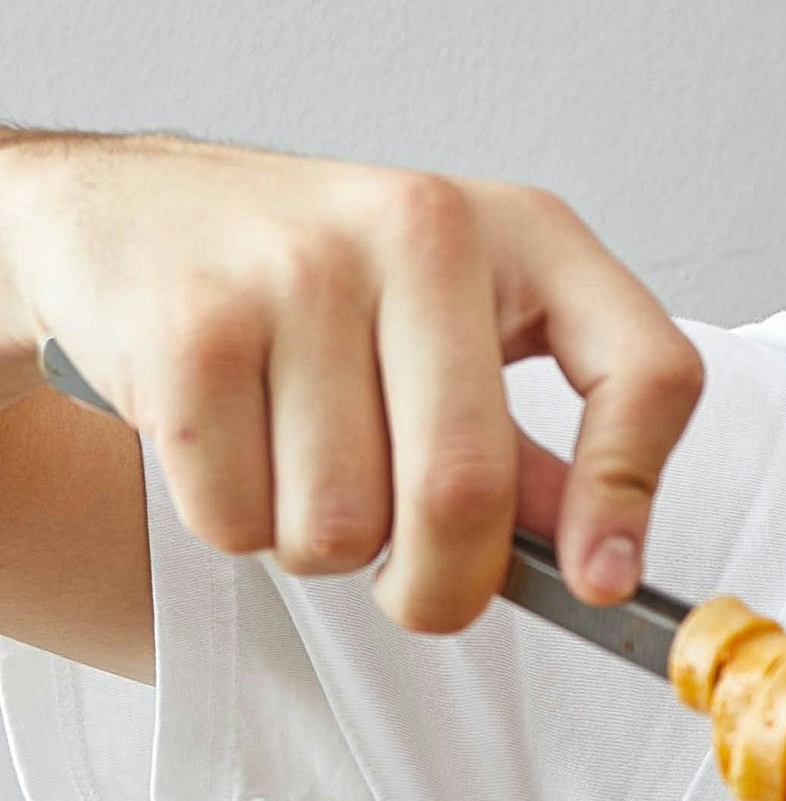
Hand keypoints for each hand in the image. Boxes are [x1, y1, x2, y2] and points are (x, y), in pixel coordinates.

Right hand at [0, 133, 703, 630]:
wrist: (124, 209)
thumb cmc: (319, 283)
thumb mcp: (459, 327)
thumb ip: (536, 446)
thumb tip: (596, 569)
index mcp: (527, 232)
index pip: (648, 372)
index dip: (630, 496)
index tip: (599, 583)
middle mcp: (424, 229)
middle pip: (467, 493)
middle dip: (443, 588)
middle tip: (419, 591)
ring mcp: (301, 270)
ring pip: (343, 528)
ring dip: (321, 549)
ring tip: (302, 469)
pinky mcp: (190, 326)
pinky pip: (239, 520)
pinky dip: (236, 526)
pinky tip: (231, 446)